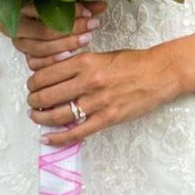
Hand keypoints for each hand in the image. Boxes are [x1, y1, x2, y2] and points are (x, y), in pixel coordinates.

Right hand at [8, 0, 107, 72]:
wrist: (43, 27)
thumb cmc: (56, 13)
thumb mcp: (68, 5)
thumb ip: (83, 6)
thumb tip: (103, 6)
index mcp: (23, 7)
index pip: (44, 8)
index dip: (68, 11)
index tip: (88, 13)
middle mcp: (18, 26)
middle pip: (42, 31)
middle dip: (69, 30)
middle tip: (90, 26)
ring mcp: (21, 44)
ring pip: (40, 48)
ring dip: (65, 44)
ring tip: (86, 39)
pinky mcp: (27, 58)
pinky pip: (36, 63)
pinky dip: (53, 60)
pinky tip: (70, 55)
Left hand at [26, 45, 181, 146]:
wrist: (161, 73)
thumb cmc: (133, 62)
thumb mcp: (102, 55)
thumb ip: (79, 65)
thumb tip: (53, 75)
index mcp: (86, 62)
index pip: (45, 75)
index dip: (33, 83)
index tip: (32, 86)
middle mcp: (88, 81)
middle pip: (46, 96)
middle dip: (33, 101)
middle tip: (33, 103)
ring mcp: (97, 102)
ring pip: (56, 115)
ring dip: (41, 118)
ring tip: (37, 117)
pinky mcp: (107, 118)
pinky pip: (76, 132)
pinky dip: (57, 138)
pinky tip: (47, 138)